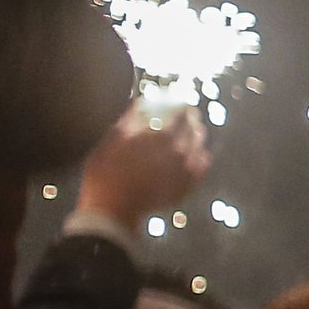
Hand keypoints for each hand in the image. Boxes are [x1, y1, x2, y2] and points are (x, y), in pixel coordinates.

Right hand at [77, 103, 210, 233]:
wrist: (113, 208)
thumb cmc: (105, 172)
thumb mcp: (111, 139)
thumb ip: (131, 118)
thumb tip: (143, 101)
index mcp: (160, 135)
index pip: (181, 112)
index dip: (181, 104)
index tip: (180, 99)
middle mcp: (179, 150)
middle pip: (193, 127)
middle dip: (189, 118)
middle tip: (186, 114)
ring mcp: (186, 169)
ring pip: (200, 145)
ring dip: (196, 135)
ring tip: (190, 131)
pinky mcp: (188, 185)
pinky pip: (202, 165)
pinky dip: (200, 155)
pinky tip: (195, 153)